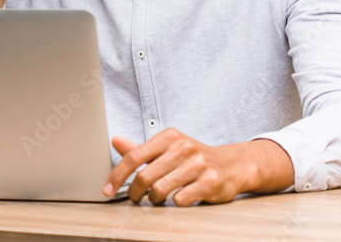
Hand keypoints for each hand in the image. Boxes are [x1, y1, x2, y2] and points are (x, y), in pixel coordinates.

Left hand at [103, 129, 293, 205]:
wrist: (232, 165)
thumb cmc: (194, 159)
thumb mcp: (168, 149)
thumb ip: (141, 149)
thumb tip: (115, 141)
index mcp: (169, 137)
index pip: (134, 157)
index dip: (117, 176)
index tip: (108, 190)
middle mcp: (183, 147)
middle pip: (145, 176)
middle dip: (135, 192)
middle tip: (135, 198)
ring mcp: (198, 164)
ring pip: (161, 190)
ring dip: (154, 199)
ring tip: (157, 199)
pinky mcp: (210, 181)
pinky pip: (181, 200)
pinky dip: (175, 203)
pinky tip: (178, 199)